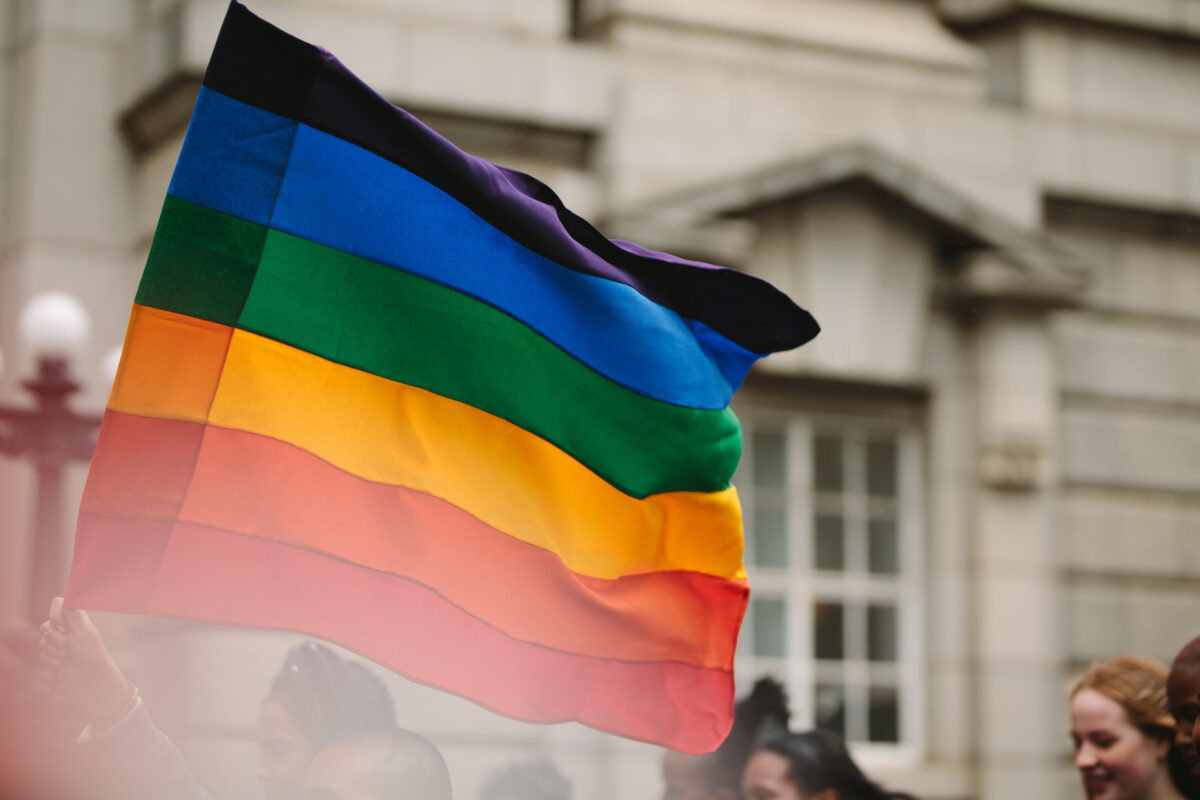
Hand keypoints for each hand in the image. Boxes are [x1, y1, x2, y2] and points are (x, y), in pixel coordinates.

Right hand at [38, 597, 130, 722]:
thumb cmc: (92, 653)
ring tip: (69, 655)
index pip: (58, 603)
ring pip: (42, 642)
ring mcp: (59, 643)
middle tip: (68, 645)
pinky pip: (42, 655)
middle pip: (46, 625)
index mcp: (76, 618)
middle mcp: (66, 628)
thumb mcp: (85, 632)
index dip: (55, 613)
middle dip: (55, 638)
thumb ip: (75, 615)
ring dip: (56, 652)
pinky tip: (65, 664)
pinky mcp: (53, 656)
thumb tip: (70, 596)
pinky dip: (53, 661)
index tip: (61, 624)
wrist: (91, 677)